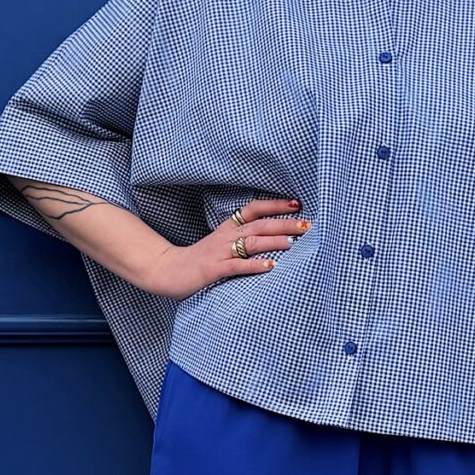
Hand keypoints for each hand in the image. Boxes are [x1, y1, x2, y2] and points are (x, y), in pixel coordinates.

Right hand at [147, 198, 311, 300]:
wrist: (167, 271)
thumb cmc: (199, 260)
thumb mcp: (221, 244)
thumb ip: (242, 239)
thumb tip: (274, 237)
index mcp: (228, 228)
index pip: (253, 209)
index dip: (275, 205)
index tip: (297, 204)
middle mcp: (225, 236)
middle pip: (259, 225)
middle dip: (284, 224)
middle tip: (307, 225)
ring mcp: (219, 252)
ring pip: (250, 243)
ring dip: (273, 242)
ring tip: (293, 243)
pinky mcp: (213, 270)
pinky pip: (236, 266)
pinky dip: (254, 265)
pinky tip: (270, 266)